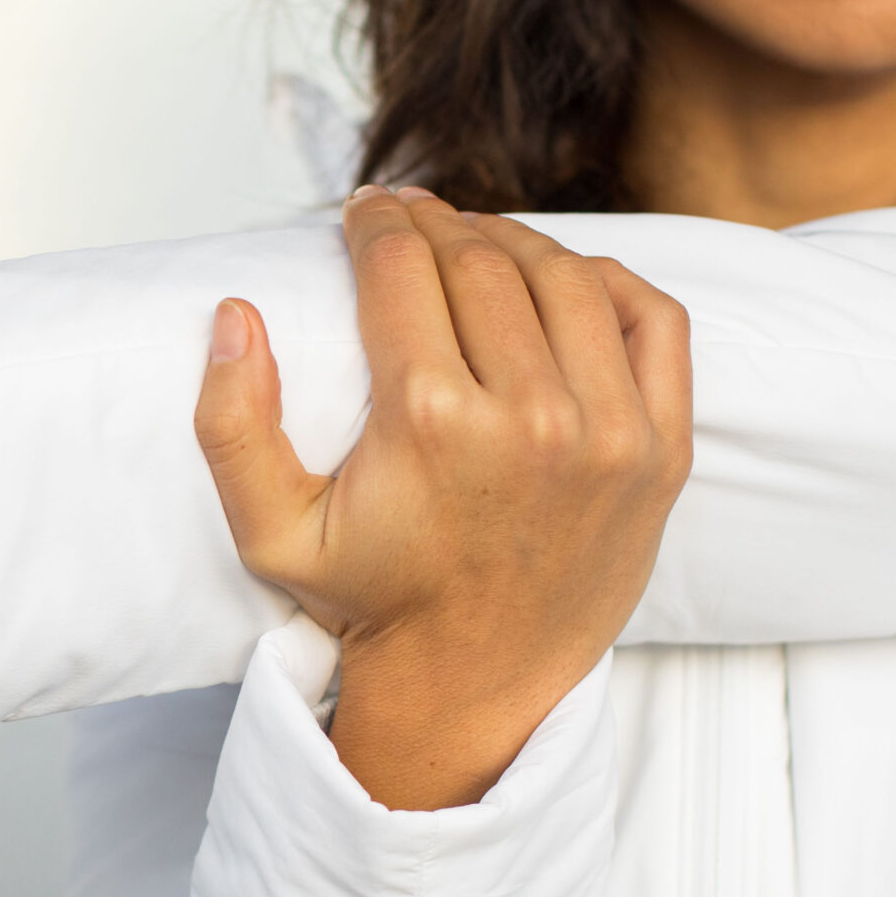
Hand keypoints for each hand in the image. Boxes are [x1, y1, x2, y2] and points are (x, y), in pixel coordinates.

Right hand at [194, 185, 690, 810]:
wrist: (475, 685)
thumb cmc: (374, 603)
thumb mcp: (270, 534)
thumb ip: (232, 426)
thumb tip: (234, 314)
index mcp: (429, 423)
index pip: (401, 269)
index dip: (375, 222)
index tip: (364, 211)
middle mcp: (529, 418)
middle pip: (480, 262)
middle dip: (435, 225)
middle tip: (411, 221)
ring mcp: (609, 433)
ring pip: (564, 278)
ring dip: (514, 243)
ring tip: (478, 245)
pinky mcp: (663, 452)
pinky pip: (654, 322)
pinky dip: (610, 285)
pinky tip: (565, 284)